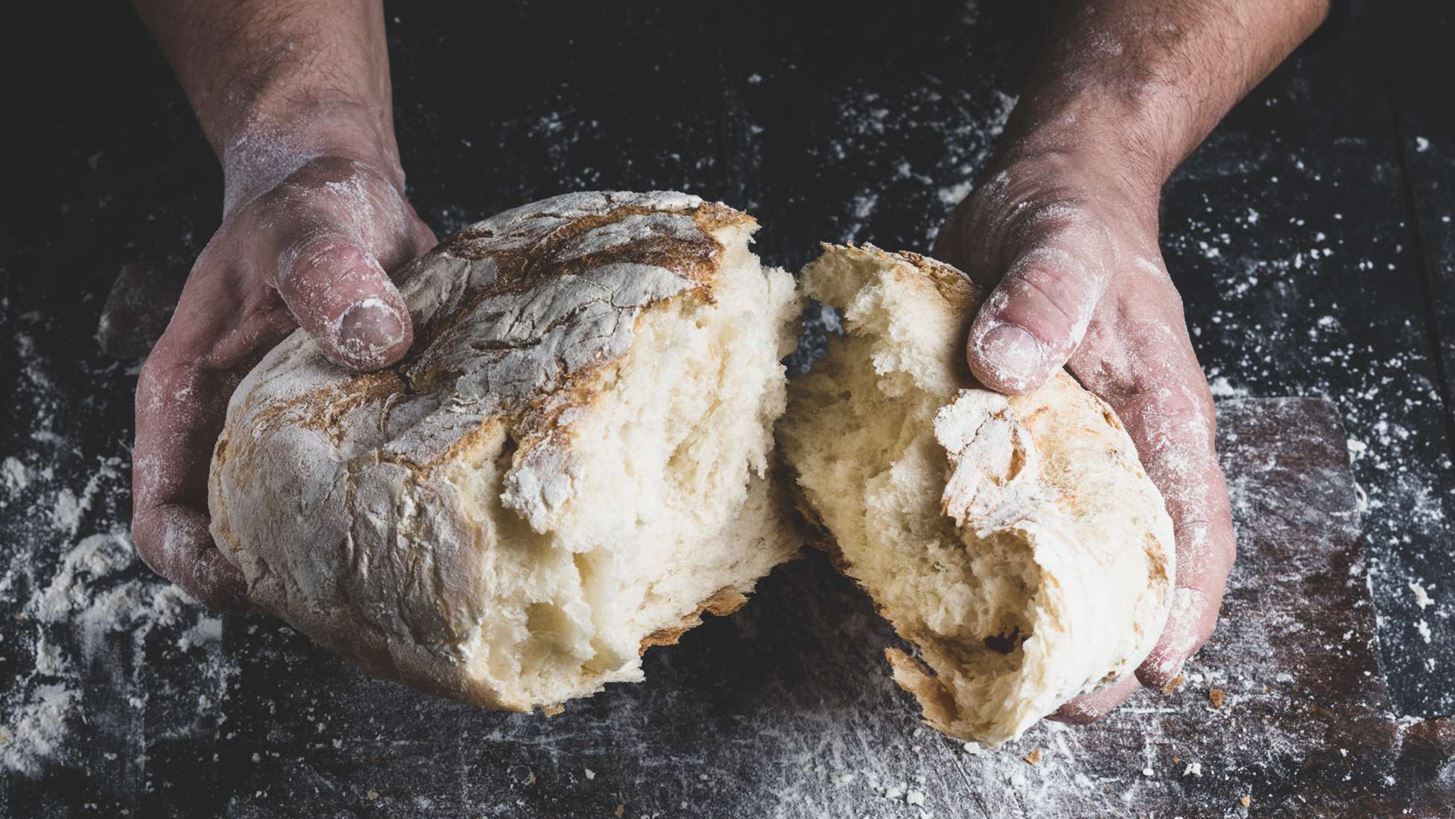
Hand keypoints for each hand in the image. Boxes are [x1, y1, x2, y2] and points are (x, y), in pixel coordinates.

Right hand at [132, 152, 435, 608]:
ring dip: (347, 558)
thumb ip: (326, 270)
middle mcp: (233, 435)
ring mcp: (292, 444)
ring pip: (303, 537)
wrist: (350, 201)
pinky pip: (362, 502)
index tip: (263, 582)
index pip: (164, 518)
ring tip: (409, 568)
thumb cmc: (307, 210)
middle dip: (290, 582)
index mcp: (188, 398)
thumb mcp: (310, 224)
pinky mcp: (351, 441)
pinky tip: (444, 520)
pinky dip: (395, 520)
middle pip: (238, 547)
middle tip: (364, 593)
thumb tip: (372, 337)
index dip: (200, 567)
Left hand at [934, 148, 1235, 719]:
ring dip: (1041, 617)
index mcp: (1159, 412)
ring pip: (1068, 552)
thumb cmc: (1069, 218)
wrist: (1044, 190)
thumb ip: (1037, 299)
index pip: (1193, 522)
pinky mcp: (1013, 441)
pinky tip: (938, 596)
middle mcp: (1120, 445)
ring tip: (998, 678)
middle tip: (1060, 707)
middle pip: (1132, 563)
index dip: (1182, 603)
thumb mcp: (1057, 244)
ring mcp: (1067, 448)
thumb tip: (1001, 371)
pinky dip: (980, 560)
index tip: (1153, 668)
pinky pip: (1004, 515)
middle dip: (1104, 641)